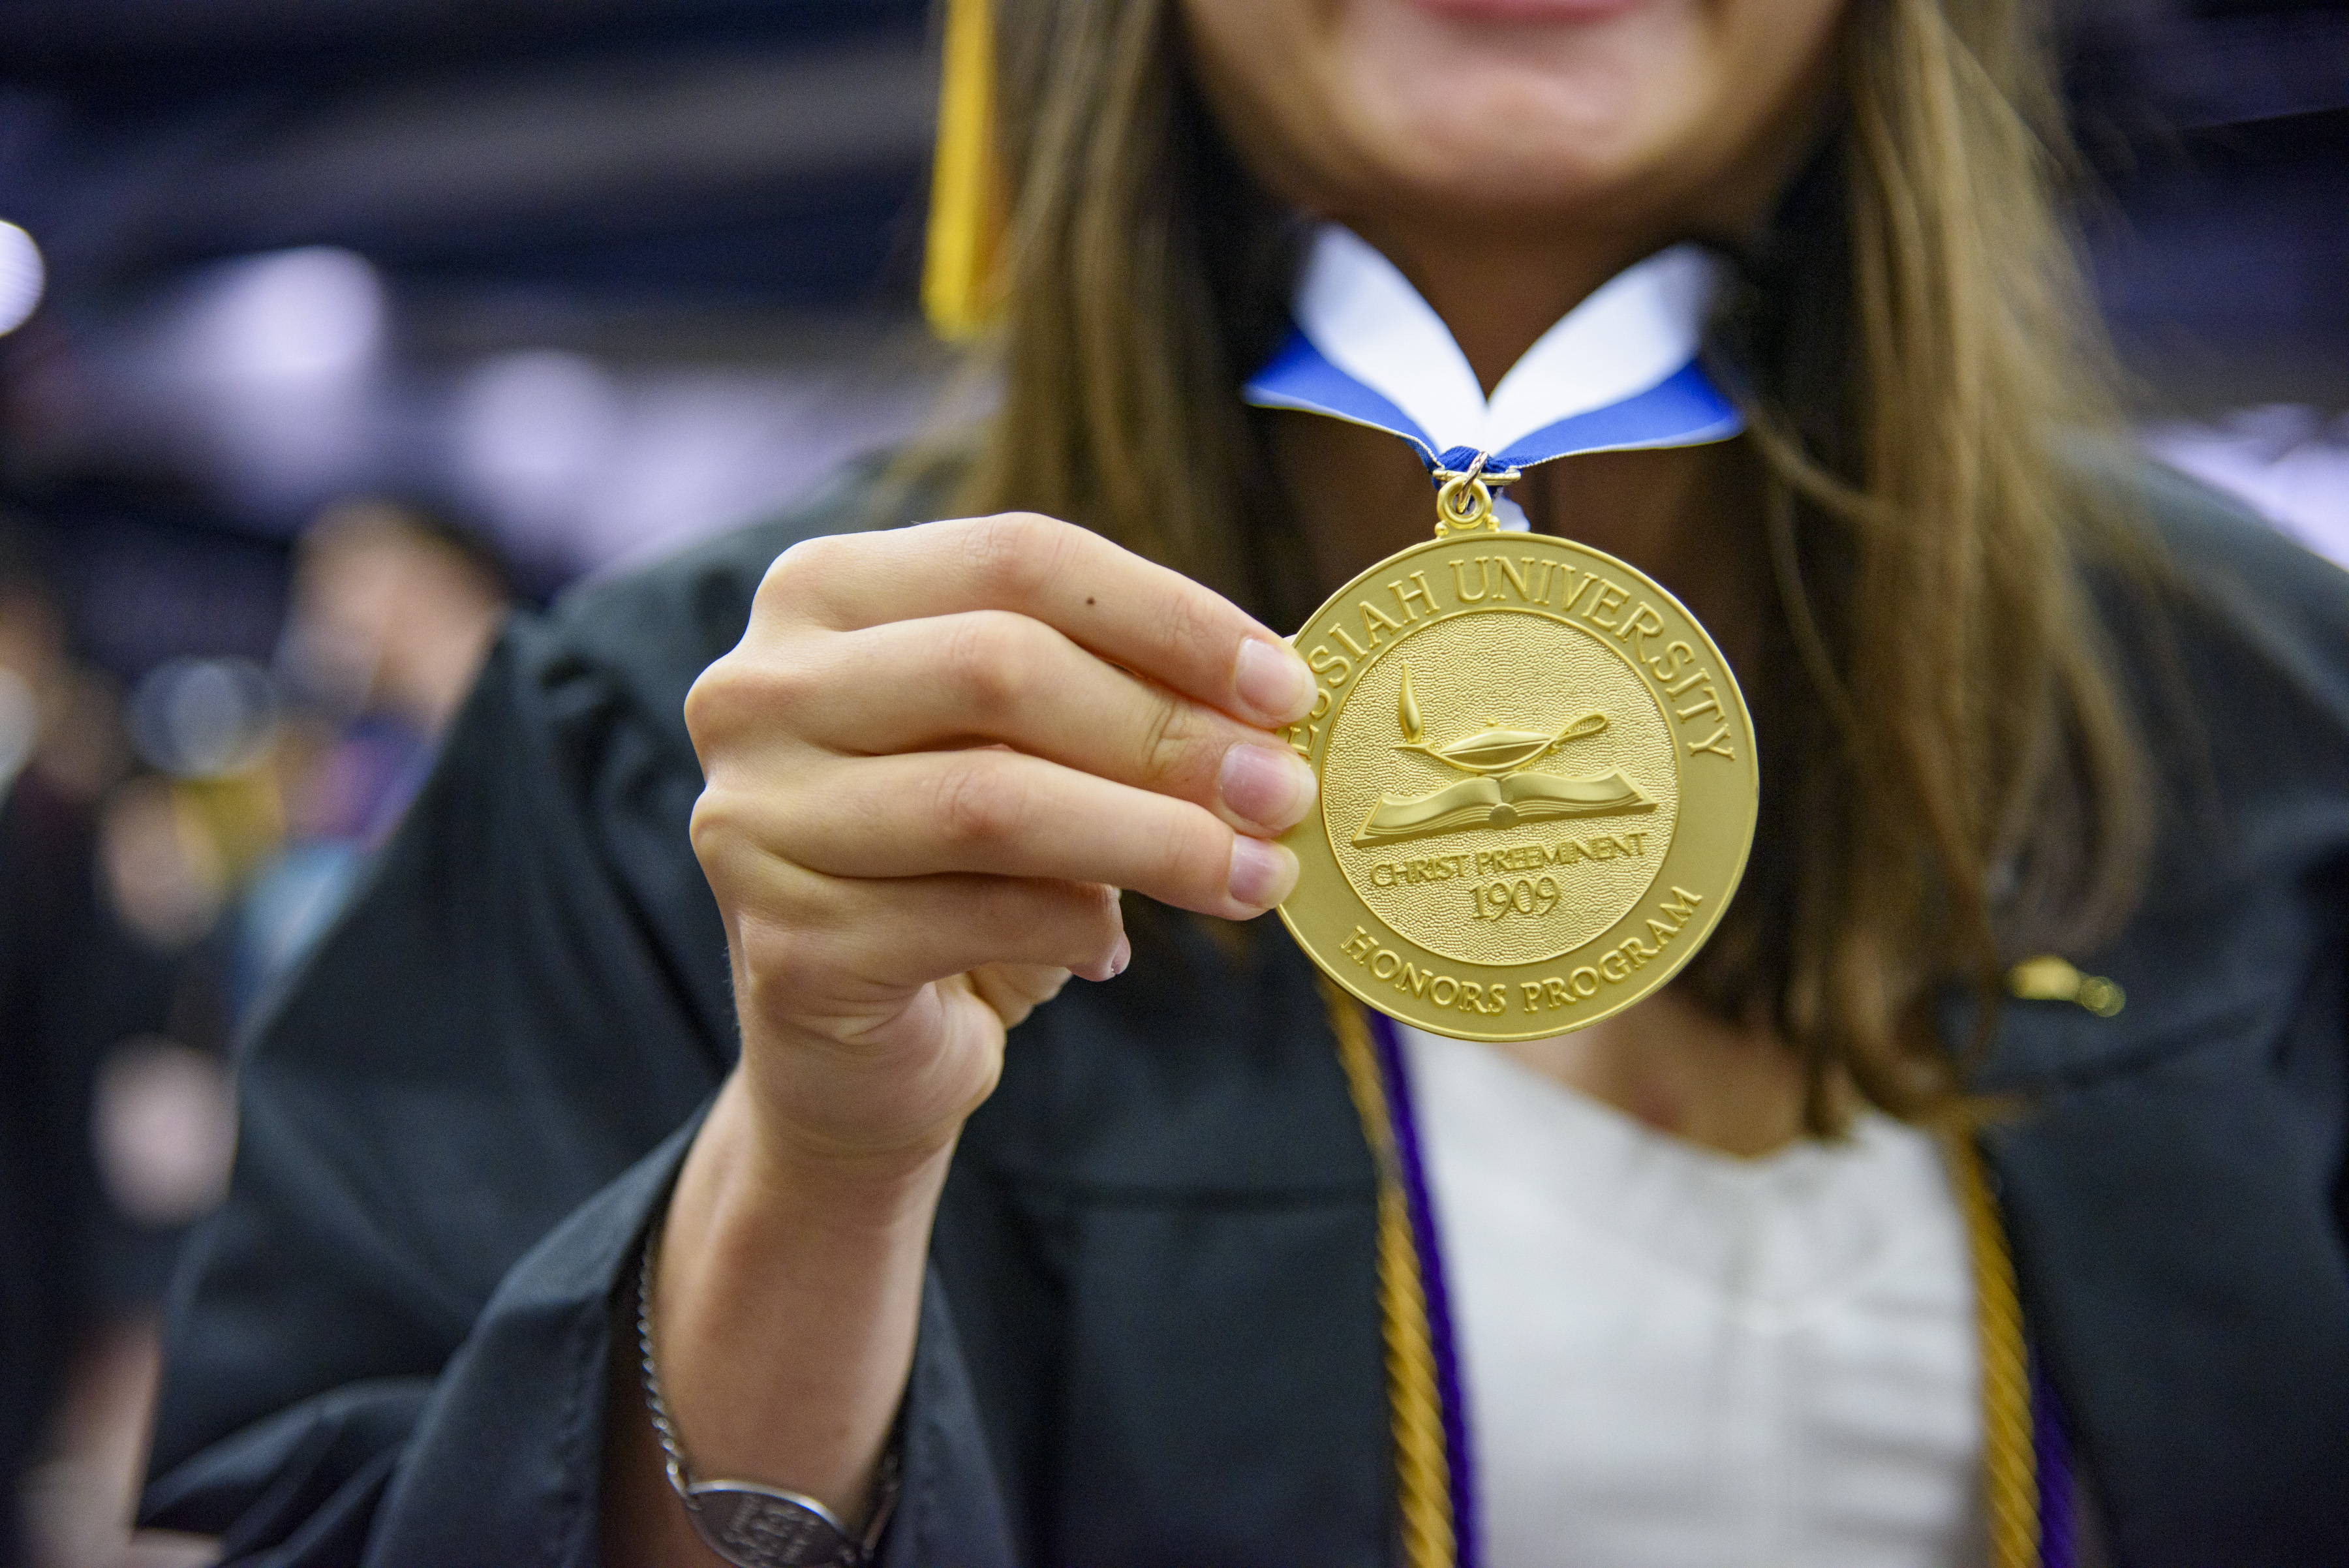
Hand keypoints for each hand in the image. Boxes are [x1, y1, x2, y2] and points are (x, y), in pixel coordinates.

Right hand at [683, 512, 1319, 1172]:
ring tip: (1254, 876)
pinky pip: (974, 918)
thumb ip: (1111, 696)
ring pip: (993, 800)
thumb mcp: (1027, 749)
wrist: (852, 1048)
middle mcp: (758, 689)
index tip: (1285, 686)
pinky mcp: (785, 946)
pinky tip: (1110, 949)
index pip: (1017, 557)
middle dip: (1168, 732)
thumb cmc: (954, 865)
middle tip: (1282, 792)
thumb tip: (1269, 701)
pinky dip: (1075, 928)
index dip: (1168, 616)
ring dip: (1155, 839)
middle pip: (1000, 666)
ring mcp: (755, 817)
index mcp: (822, 594)